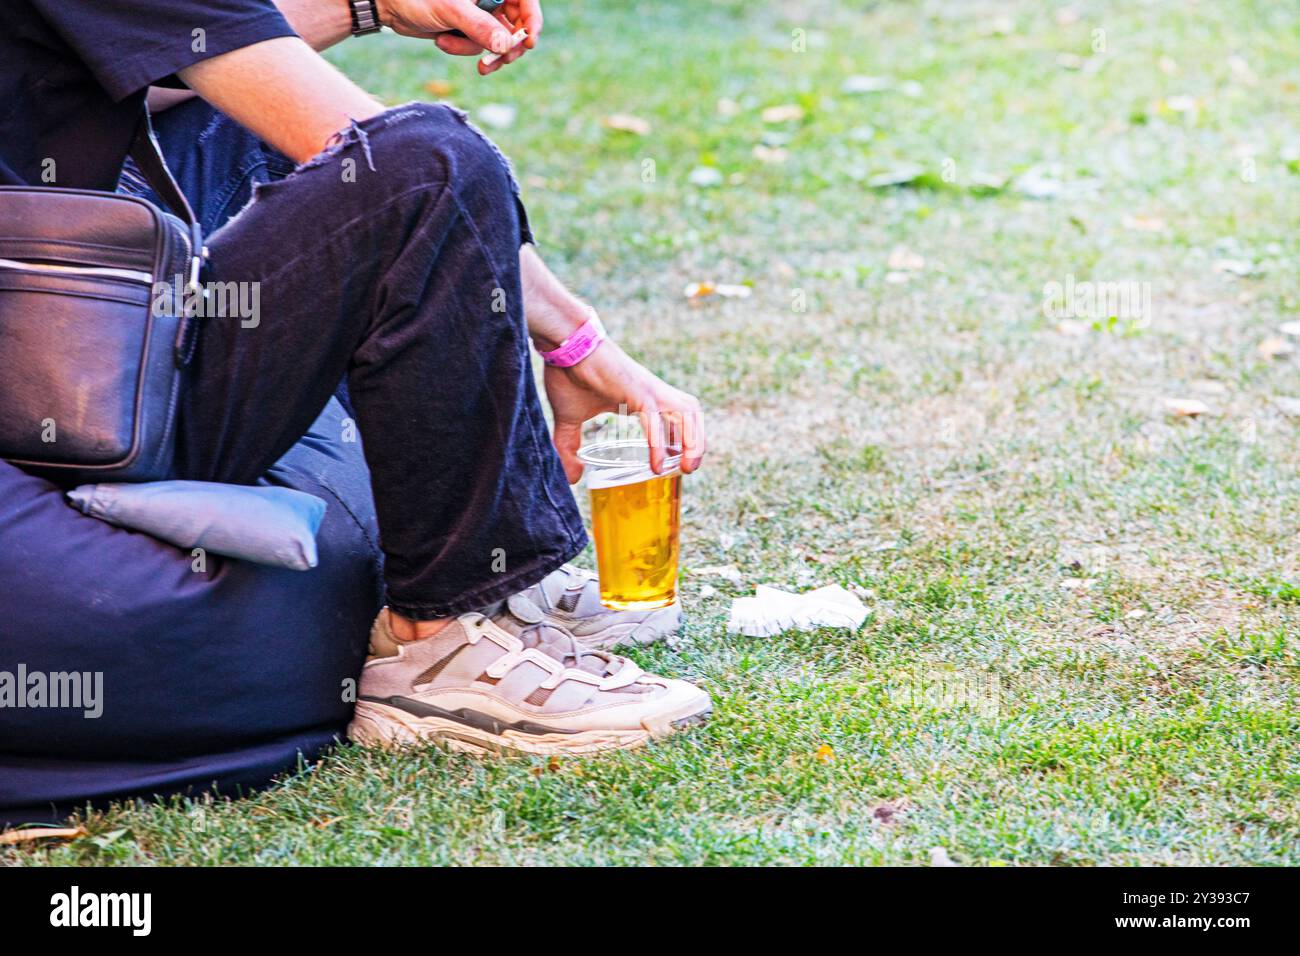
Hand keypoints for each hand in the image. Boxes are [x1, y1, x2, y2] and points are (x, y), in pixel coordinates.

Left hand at [380, 0, 541, 73]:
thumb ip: (479, 26)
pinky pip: (479, 46)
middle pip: (516, 25)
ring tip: (447, 44)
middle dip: (504, 47)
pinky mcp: (470, 28)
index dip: (532, 21)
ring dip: (474, 50)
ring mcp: (481, 12)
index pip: (525, 0)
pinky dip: (462, 49)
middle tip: (496, 63)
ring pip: (497, 40)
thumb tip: (506, 45)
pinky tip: (441, 40)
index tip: (528, 42)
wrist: (389, 5)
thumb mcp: (450, 9)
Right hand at [544, 341, 706, 482]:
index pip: (675, 415)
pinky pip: (655, 419)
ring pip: (686, 414)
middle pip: (690, 414)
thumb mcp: (570, 418)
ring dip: (691, 441)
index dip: (682, 437)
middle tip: (688, 470)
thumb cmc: (568, 374)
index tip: (676, 461)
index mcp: (641, 396)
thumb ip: (569, 446)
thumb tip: (571, 476)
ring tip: (685, 468)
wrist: (563, 344)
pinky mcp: (636, 390)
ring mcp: (646, 390)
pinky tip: (656, 466)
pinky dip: (659, 443)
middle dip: (696, 442)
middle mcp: (651, 392)